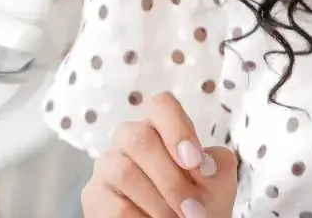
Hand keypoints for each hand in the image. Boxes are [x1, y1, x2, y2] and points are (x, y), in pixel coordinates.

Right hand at [81, 92, 237, 217]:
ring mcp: (107, 165)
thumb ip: (217, 164)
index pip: (161, 104)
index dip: (178, 129)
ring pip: (125, 172)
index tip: (196, 163)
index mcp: (160, 126)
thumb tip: (204, 164)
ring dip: (159, 204)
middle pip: (140, 138)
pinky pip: (115, 207)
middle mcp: (129, 138)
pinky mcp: (94, 196)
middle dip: (171, 179)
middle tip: (194, 210)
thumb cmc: (199, 203)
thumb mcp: (217, 181)